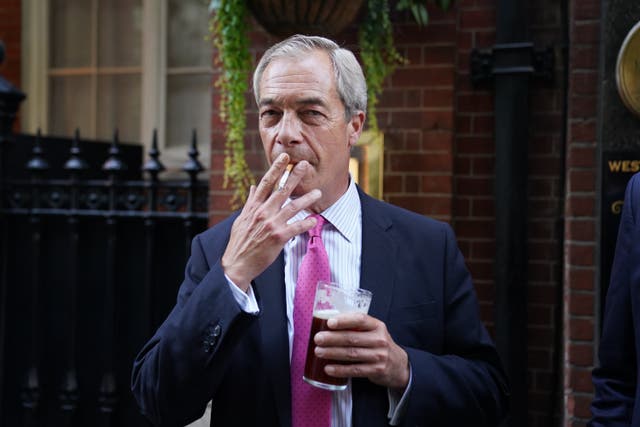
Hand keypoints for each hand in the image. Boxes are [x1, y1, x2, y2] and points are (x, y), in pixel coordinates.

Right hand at [221, 153, 321, 290]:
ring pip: (292, 207)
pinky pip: (296, 227)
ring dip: (307, 199)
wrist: (237, 263)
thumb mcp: (241, 219)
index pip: (265, 183)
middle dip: (294, 176)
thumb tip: (253, 187)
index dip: (275, 169)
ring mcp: (271, 224)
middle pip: (281, 190)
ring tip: (318, 193)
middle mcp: (263, 213)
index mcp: (253, 207)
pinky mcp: (278, 237)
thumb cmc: (239, 242)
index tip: (284, 158)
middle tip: (304, 165)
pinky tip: (314, 220)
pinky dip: (306, 223)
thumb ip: (250, 202)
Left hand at [314, 313, 409, 389]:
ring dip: (332, 353)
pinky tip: (328, 368)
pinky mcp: (376, 370)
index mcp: (377, 326)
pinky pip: (354, 370)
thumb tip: (328, 323)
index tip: (329, 322)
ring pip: (351, 354)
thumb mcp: (374, 331)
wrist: (399, 365)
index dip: (344, 320)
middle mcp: (379, 340)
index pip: (360, 319)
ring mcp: (379, 356)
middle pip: (352, 338)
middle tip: (318, 338)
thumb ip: (357, 327)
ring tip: (318, 352)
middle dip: (332, 338)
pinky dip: (340, 370)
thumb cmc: (379, 345)